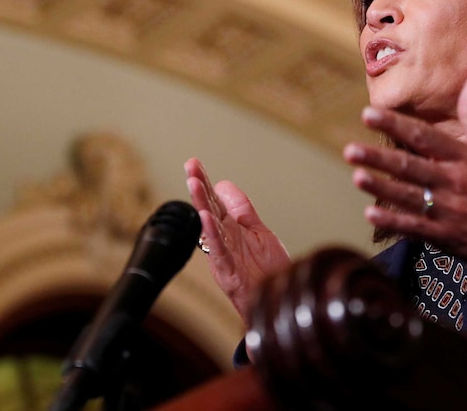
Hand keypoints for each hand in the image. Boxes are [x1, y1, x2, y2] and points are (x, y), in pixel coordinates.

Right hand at [184, 158, 290, 325]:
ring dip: (201, 204)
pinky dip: (211, 234)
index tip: (194, 163)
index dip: (205, 182)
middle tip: (189, 166)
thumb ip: (242, 209)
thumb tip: (223, 184)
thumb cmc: (268, 271)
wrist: (277, 303)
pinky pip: (218, 250)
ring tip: (194, 183)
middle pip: (207, 208)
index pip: (214, 200)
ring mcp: (224, 255)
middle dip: (198, 186)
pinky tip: (206, 218)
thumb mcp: (259, 231)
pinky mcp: (228, 271)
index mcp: (230, 229)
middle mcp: (224, 240)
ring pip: (209, 226)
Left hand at [343, 73, 466, 281]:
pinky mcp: (446, 236)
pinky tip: (371, 213)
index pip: (424, 137)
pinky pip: (414, 227)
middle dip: (378, 157)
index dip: (395, 125)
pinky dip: (393, 221)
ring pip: (408, 196)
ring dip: (381, 187)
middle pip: (410, 166)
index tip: (368, 114)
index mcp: (464, 158)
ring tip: (356, 176)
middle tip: (350, 150)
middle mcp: (454, 181)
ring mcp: (449, 210)